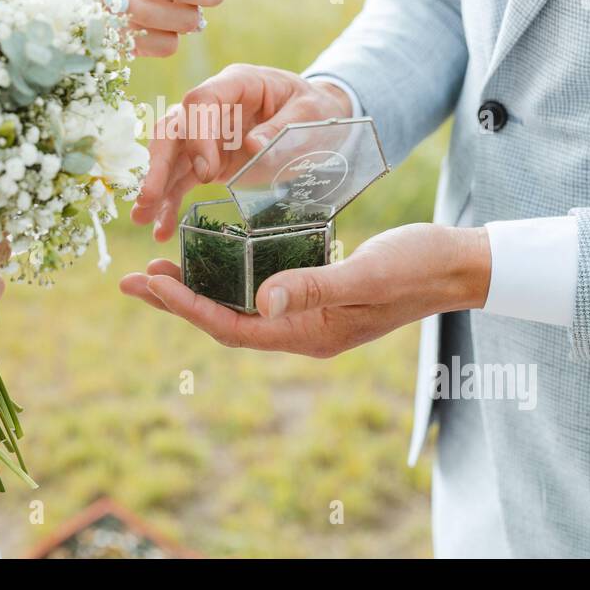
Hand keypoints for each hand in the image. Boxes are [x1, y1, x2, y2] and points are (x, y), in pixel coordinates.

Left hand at [119, 224, 490, 357]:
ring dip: (199, 289)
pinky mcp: (319, 292)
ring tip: (159, 270)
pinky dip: (231, 275)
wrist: (459, 264)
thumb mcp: (367, 273)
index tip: (145, 283)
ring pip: (240, 306)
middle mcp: (303, 330)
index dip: (185, 307)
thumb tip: (260, 301)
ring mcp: (311, 314)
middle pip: (225, 321)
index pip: (231, 326)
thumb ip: (314, 286)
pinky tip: (216, 256)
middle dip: (176, 301)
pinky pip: (262, 290)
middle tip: (130, 279)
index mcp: (310, 333)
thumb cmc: (418, 265)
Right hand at [131, 64, 352, 240]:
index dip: (196, 135)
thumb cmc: (316, 110)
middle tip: (148, 197)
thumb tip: (252, 146)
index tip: (207, 173)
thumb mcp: (311, 114)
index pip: (201, 100)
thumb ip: (283, 128)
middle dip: (158, 163)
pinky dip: (170, 201)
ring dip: (155, 185)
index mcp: (238, 83)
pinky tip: (160, 226)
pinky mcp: (208, 158)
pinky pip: (182, 177)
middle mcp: (215, 105)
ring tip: (142, 218)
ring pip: (170, 154)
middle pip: (175, 127)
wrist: (318, 120)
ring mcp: (208, 132)